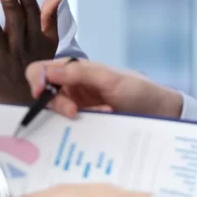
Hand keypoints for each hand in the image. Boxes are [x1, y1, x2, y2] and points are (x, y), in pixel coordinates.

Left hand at [0, 0, 65, 103]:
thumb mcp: (48, 41)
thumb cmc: (36, 63)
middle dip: (10, 8)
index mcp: (35, 39)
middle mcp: (20, 48)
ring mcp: (3, 59)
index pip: (33, 18)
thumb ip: (50, 16)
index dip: (28, 3)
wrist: (25, 100)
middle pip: (15, 25)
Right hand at [25, 59, 183, 118]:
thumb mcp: (109, 78)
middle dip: (57, 104)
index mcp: (73, 69)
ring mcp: (78, 106)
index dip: (35, 80)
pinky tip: (103, 120)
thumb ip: (78, 73)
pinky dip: (82, 126)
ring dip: (73, 116)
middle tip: (74, 112)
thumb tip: (47, 73)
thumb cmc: (138, 89)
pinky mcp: (85, 123)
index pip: (41, 71)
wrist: (162, 113)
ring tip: (100, 115)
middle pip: (45, 95)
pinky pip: (71, 127)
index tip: (39, 94)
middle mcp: (71, 87)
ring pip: (57, 114)